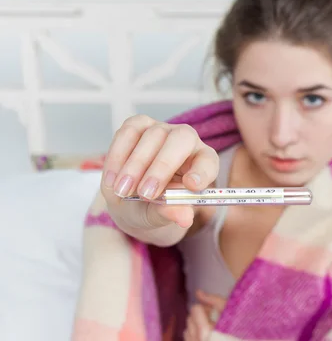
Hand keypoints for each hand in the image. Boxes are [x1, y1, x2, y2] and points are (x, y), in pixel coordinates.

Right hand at [101, 114, 218, 230]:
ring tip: (123, 191)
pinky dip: (118, 156)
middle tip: (146, 194)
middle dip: (163, 167)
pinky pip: (128, 132)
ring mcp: (163, 130)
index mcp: (202, 163)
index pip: (209, 160)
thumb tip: (184, 218)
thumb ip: (170, 213)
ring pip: (154, 135)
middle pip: (182, 139)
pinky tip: (112, 180)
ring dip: (136, 164)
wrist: (128, 201)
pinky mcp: (138, 125)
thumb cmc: (152, 207)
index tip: (191, 186)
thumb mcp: (159, 216)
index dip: (202, 171)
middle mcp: (187, 141)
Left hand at [183, 290, 226, 340]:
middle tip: (212, 318)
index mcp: (206, 331)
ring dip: (195, 326)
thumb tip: (198, 292)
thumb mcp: (230, 313)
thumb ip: (214, 300)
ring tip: (209, 328)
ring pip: (187, 329)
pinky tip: (206, 336)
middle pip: (190, 318)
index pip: (195, 309)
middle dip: (199, 315)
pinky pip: (188, 339)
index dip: (204, 306)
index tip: (213, 310)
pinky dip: (194, 335)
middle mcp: (197, 340)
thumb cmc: (239, 331)